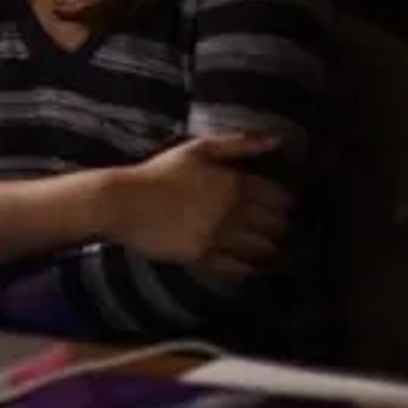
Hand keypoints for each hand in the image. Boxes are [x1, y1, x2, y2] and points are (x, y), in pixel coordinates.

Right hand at [105, 133, 291, 280]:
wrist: (123, 202)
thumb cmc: (159, 172)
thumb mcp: (197, 149)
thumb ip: (238, 144)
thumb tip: (278, 139)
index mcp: (233, 182)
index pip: (278, 196)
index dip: (284, 202)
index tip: (281, 205)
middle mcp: (232, 210)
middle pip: (274, 224)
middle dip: (280, 226)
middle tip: (277, 227)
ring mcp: (218, 236)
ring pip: (261, 248)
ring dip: (268, 248)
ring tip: (268, 248)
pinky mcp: (203, 257)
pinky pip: (237, 268)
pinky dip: (248, 269)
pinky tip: (250, 267)